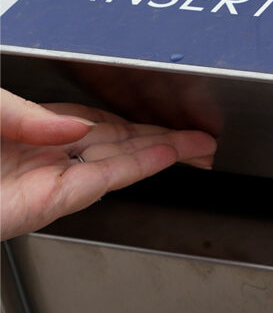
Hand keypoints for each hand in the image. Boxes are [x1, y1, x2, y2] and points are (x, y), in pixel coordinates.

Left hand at [0, 88, 216, 239]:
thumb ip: (29, 112)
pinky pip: (104, 179)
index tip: (170, 124)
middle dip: (167, 140)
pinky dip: (140, 167)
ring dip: (166, 153)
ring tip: (200, 147)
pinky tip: (167, 155)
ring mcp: (51, 180)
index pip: (101, 126)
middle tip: (202, 139)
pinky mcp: (51, 201)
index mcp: (33, 131)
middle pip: (121, 146)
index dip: (141, 126)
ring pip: (121, 162)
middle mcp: (48, 157)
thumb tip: (77, 125)